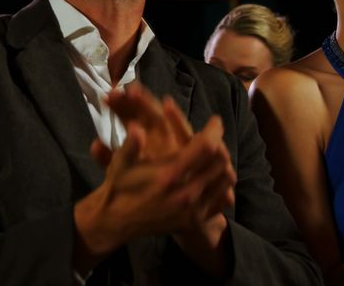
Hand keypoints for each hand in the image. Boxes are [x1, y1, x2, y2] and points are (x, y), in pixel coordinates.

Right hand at [99, 83, 235, 226]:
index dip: (214, 130)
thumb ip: (131, 145)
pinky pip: (221, 198)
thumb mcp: (120, 164)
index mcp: (169, 175)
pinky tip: (211, 175)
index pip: (206, 147)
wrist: (118, 222)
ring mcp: (192, 210)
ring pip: (225, 180)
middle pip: (220, 162)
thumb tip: (136, 126)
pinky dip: (221, 184)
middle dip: (221, 144)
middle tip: (215, 136)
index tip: (215, 121)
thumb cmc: (120, 187)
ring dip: (223, 163)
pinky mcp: (194, 220)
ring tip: (215, 153)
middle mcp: (185, 193)